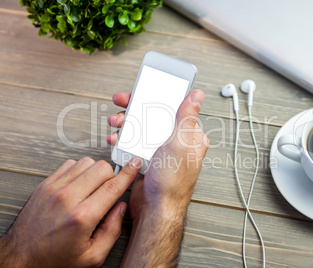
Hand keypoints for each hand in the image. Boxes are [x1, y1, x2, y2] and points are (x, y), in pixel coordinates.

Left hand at [0, 157, 140, 267]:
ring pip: (86, 162)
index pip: (113, 186)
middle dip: (112, 175)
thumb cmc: (54, 259)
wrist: (21, 257)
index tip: (135, 165)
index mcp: (82, 217)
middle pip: (101, 168)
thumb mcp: (92, 257)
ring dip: (95, 172)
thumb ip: (112, 231)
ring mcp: (54, 189)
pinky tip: (79, 184)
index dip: (128, 173)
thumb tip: (120, 208)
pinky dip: (79, 170)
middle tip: (110, 188)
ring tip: (93, 187)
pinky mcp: (45, 185)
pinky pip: (69, 164)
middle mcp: (67, 199)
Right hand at [107, 90, 208, 266]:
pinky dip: (122, 139)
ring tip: (115, 124)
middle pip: (153, 115)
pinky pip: (133, 142)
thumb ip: (187, 118)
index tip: (142, 89)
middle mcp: (175, 141)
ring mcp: (159, 150)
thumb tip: (197, 96)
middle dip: (134, 108)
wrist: (155, 209)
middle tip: (120, 103)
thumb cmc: (172, 181)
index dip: (157, 95)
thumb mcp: (180, 143)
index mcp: (189, 135)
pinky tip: (115, 139)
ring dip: (125, 123)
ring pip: (140, 127)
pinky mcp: (146, 158)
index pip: (173, 107)